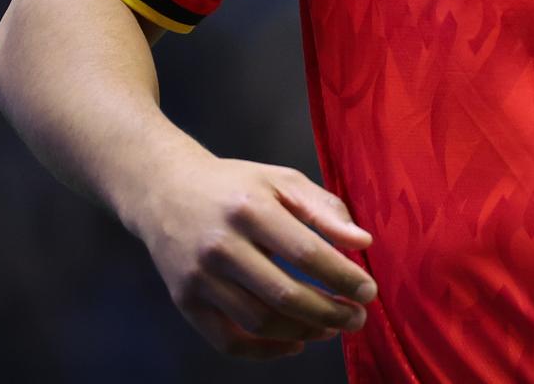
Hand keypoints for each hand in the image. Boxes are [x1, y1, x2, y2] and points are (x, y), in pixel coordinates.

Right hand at [122, 153, 378, 359]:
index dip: (342, 277)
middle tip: (357, 318)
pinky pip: (227, 341)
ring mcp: (199, 277)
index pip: (305, 252)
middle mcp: (221, 246)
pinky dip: (265, 352)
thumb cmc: (235, 186)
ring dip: (303, 331)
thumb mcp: (282, 181)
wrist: (164, 190)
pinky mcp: (185, 301)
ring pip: (258, 322)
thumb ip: (324, 208)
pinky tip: (296, 342)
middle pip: (283, 294)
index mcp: (250, 209)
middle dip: (329, 312)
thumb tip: (362, 242)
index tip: (369, 291)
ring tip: (332, 328)